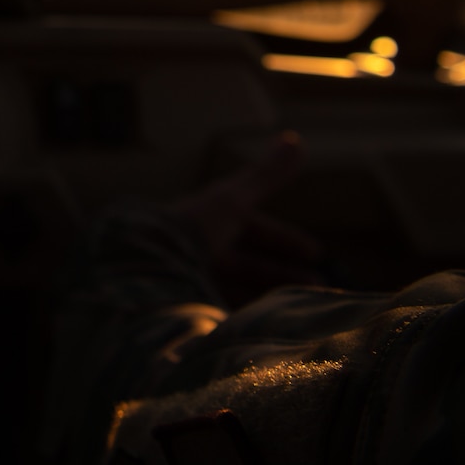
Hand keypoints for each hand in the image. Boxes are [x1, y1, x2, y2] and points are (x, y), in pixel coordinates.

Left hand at [162, 132, 325, 305]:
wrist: (146, 269)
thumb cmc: (191, 229)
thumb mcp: (233, 200)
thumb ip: (266, 175)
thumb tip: (296, 138)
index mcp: (208, 222)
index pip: (252, 229)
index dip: (284, 239)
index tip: (316, 253)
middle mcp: (199, 251)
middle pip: (247, 264)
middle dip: (283, 273)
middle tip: (318, 286)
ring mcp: (193, 281)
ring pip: (238, 290)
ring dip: (270, 297)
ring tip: (303, 310)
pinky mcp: (188, 310)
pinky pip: (222, 314)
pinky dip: (248, 317)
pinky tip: (268, 327)